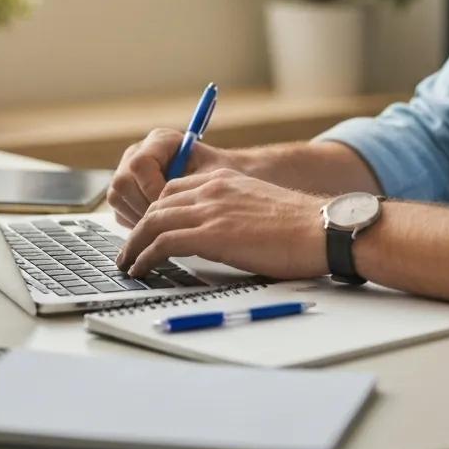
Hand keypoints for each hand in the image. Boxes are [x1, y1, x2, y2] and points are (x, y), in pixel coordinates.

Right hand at [106, 128, 231, 227]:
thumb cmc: (219, 175)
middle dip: (144, 206)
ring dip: (139, 217)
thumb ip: (192, 184)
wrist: (218, 183)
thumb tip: (172, 203)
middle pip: (122, 182)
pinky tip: (159, 227)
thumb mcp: (212, 175)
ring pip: (117, 198)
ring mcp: (127, 172)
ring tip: (165, 226)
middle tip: (167, 221)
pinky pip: (119, 211)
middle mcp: (138, 153)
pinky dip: (136, 223)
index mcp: (160, 140)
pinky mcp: (124, 193)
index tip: (171, 206)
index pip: (140, 164)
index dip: (152, 188)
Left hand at [115, 168, 328, 280]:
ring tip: (127, 263)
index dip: (157, 211)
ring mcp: (210, 210)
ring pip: (153, 222)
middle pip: (158, 204)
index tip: (149, 229)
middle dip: (140, 227)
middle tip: (130, 248)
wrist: (321, 229)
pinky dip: (145, 256)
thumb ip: (235, 212)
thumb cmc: (301, 226)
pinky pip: (163, 242)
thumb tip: (224, 235)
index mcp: (225, 180)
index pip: (175, 190)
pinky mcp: (211, 234)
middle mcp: (212, 189)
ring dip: (135, 244)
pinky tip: (140, 268)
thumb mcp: (260, 206)